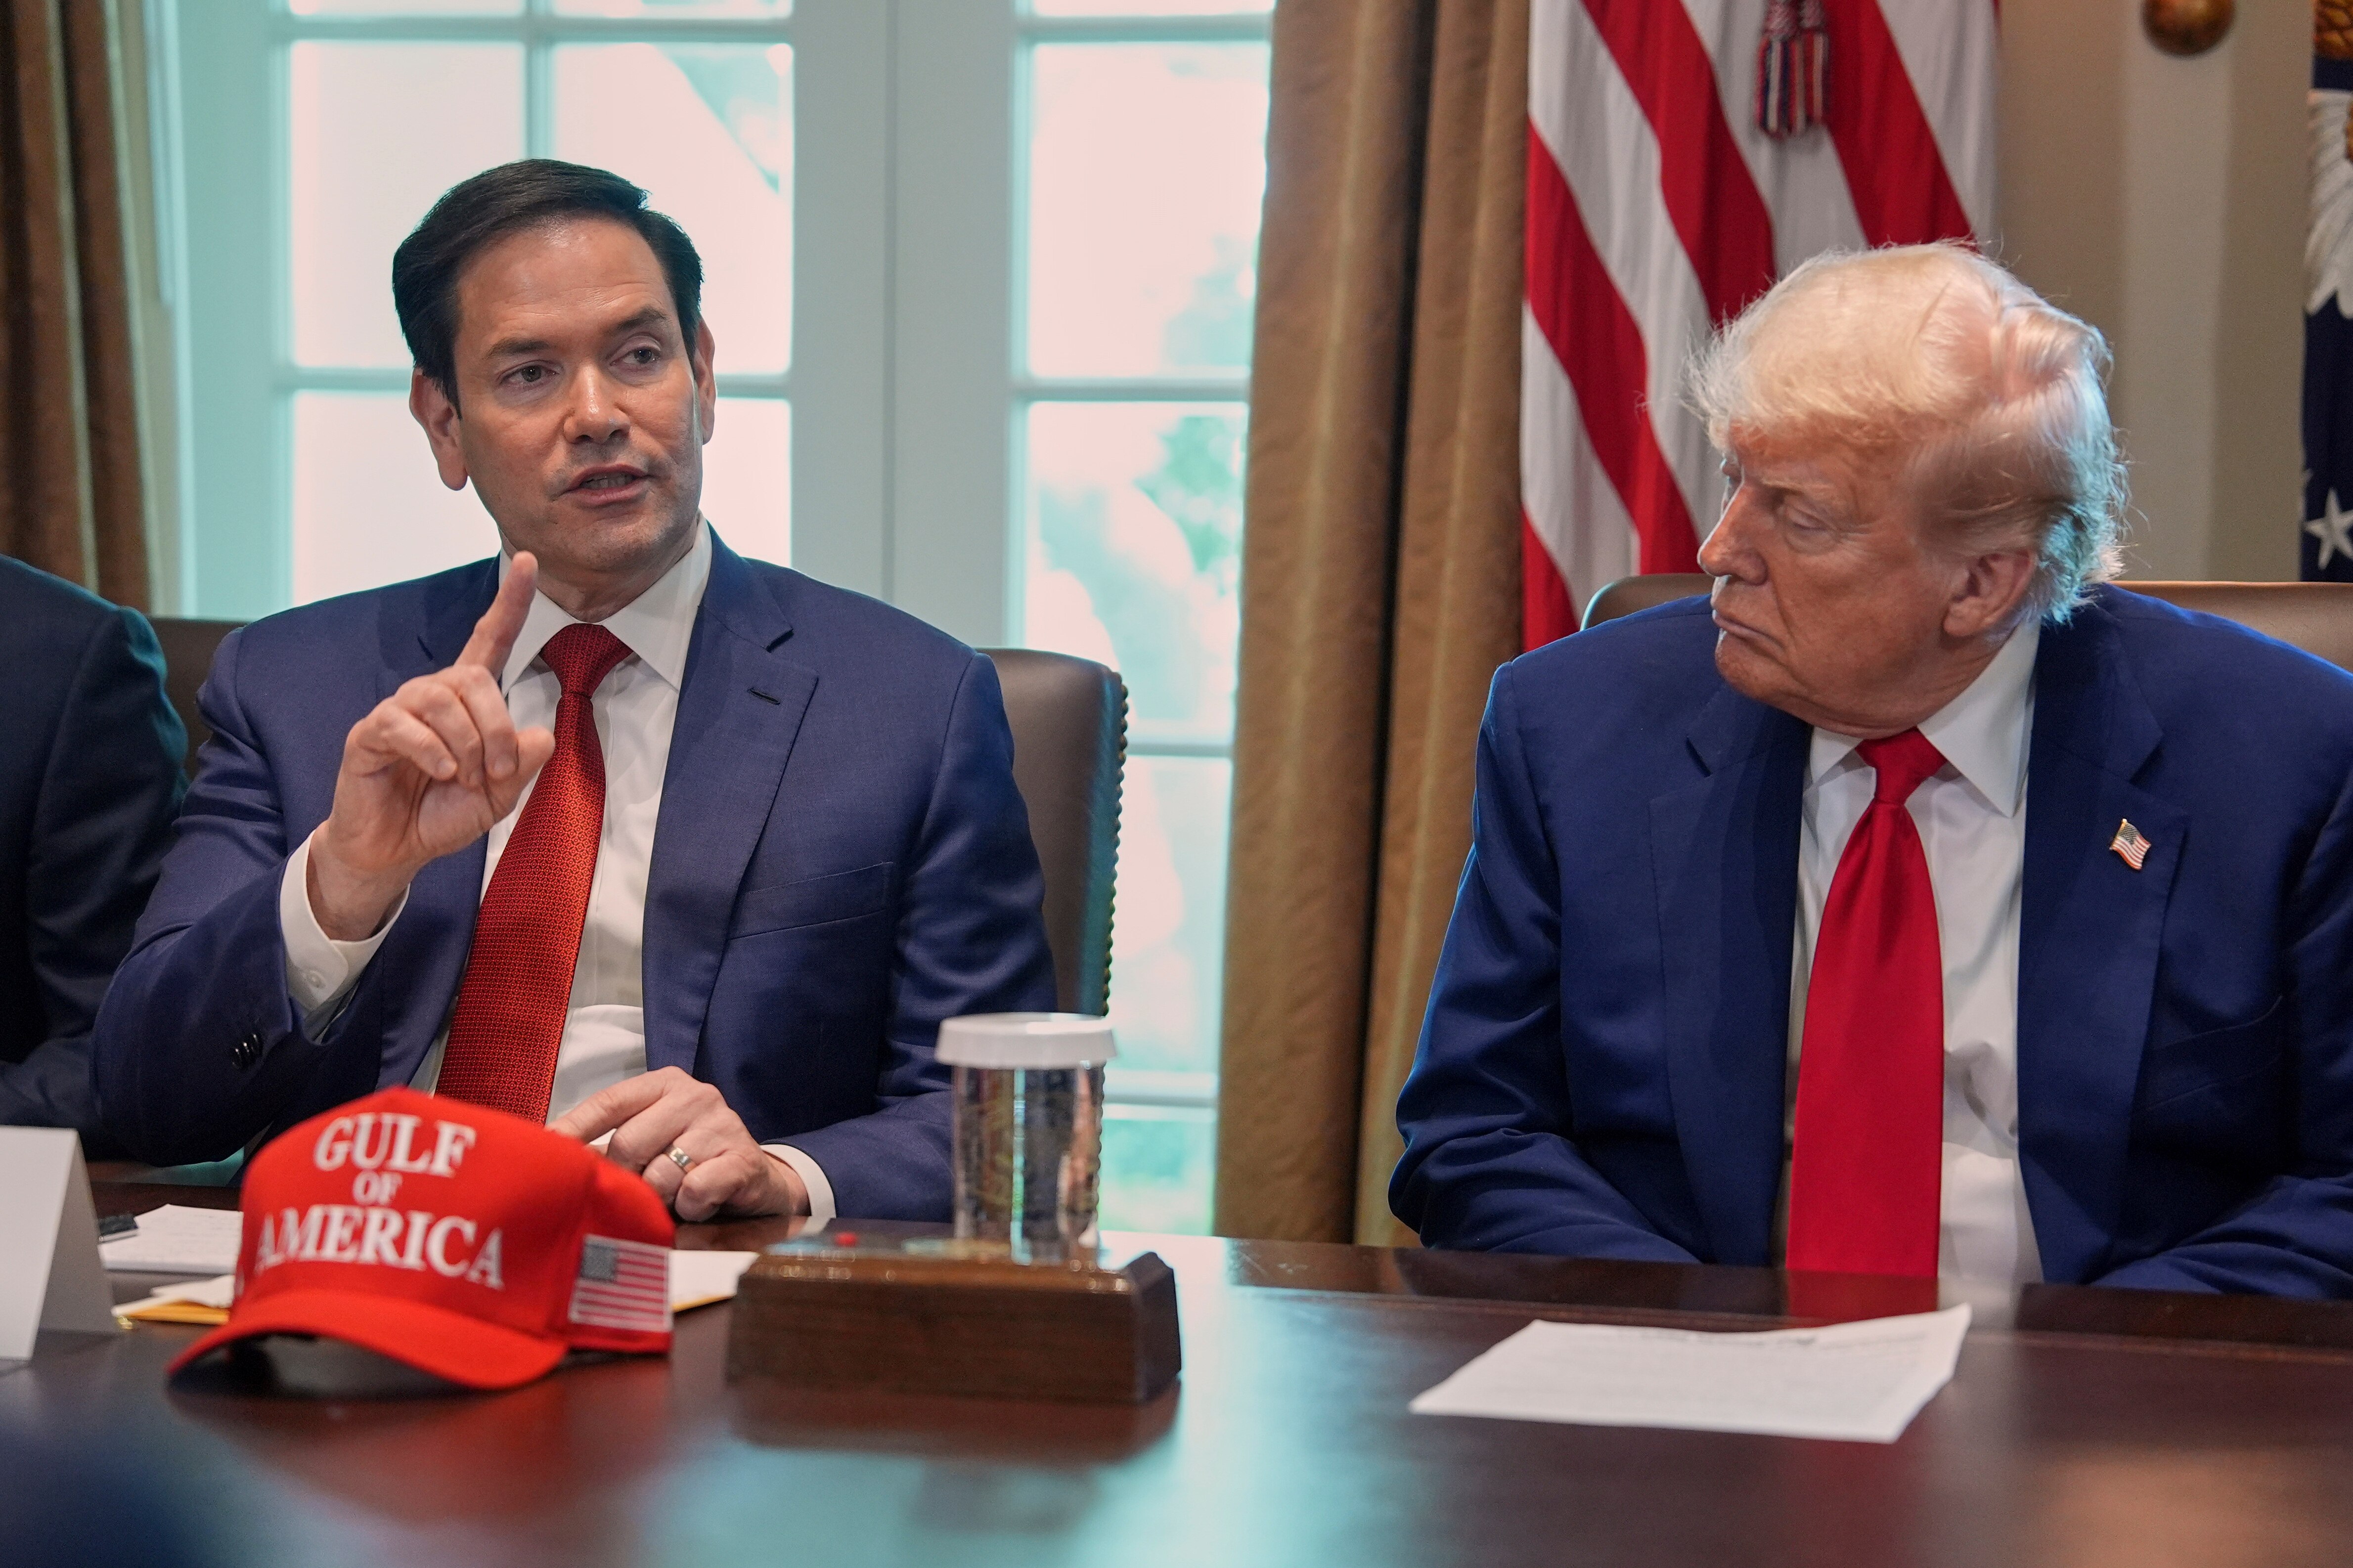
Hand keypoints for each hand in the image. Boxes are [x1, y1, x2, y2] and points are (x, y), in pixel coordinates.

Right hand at [307, 554, 556, 939]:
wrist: (395, 849)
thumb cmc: (443, 814)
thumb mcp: (499, 794)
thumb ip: (523, 764)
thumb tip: (544, 734)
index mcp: (467, 702)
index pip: (489, 641)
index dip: (509, 602)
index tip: (528, 562)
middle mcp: (432, 696)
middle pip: (472, 678)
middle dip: (496, 726)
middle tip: (495, 771)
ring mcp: (398, 711)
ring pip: (441, 699)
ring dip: (465, 743)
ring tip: (464, 778)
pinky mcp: (369, 733)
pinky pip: (404, 724)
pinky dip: (432, 751)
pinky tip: (440, 773)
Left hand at [549, 1067, 808, 1221]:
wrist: (757, 1179)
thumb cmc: (692, 1160)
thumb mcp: (654, 1139)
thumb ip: (614, 1143)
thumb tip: (556, 1160)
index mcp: (665, 1084)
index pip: (609, 1102)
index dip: (573, 1128)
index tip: (543, 1151)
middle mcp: (695, 1095)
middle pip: (629, 1143)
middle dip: (624, 1177)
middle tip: (634, 1192)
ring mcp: (722, 1124)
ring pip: (661, 1173)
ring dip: (660, 1197)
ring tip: (673, 1197)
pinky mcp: (742, 1158)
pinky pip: (694, 1191)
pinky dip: (689, 1207)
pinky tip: (699, 1203)